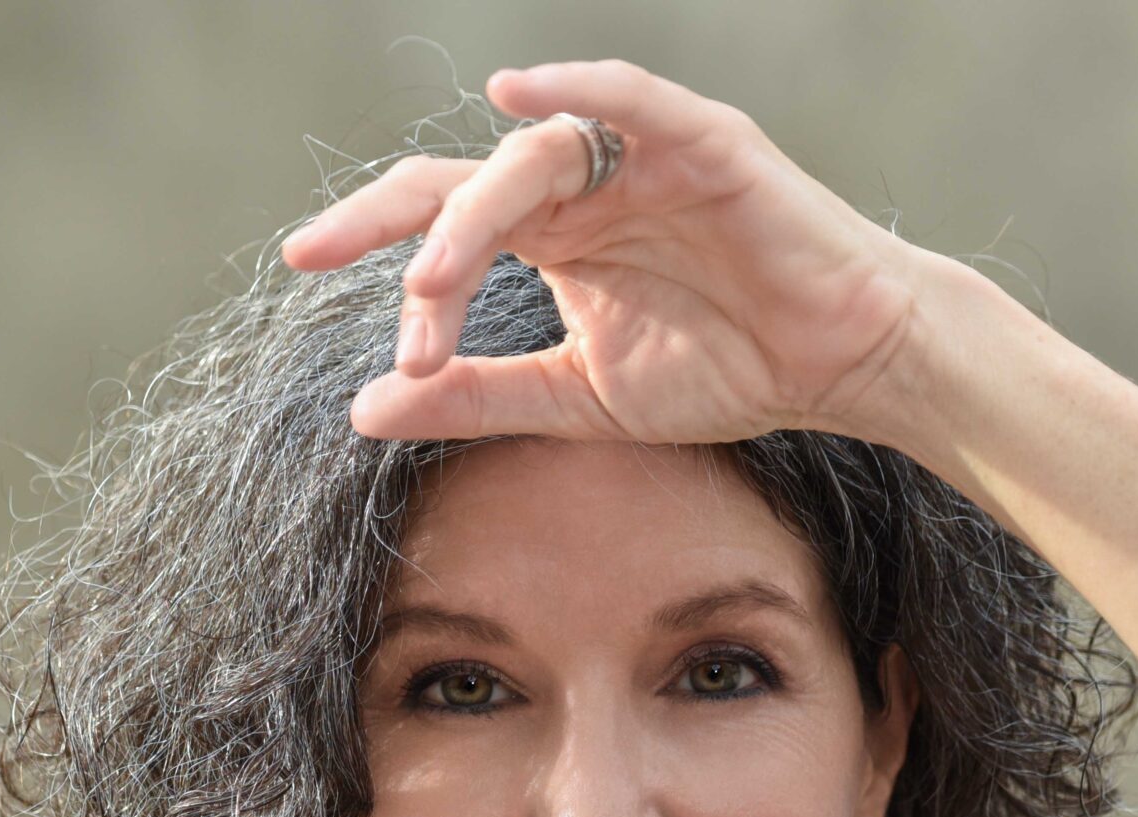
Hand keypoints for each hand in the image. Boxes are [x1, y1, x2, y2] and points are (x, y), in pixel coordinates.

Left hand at [278, 58, 938, 447]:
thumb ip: (476, 397)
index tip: (297, 261)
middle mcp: (585, 185)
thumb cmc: (726, 370)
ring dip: (470, 214)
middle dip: (391, 222)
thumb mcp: (577, 398)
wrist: (840, 370)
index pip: (440, 221)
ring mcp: (642, 158)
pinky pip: (628, 98)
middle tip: (325, 259)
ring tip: (431, 278)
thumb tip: (365, 408)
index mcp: (553, 236)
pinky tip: (513, 97)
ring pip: (530, 156)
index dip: (369, 233)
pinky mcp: (703, 143)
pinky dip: (574, 87)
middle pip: (465, 182)